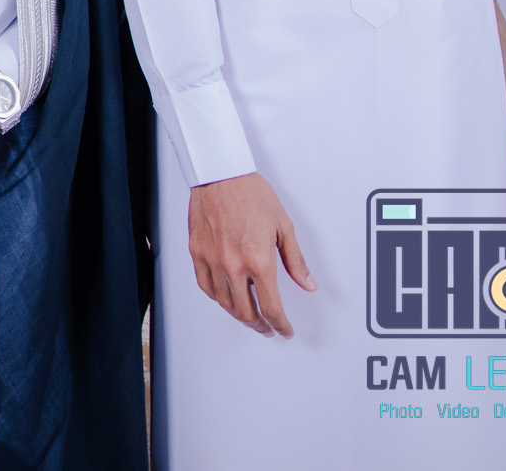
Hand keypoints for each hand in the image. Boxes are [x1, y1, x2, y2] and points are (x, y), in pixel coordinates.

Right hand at [187, 172, 315, 337]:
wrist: (220, 175)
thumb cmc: (250, 194)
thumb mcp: (283, 227)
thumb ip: (295, 260)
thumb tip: (308, 283)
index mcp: (258, 260)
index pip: (271, 307)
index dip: (281, 325)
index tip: (284, 330)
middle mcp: (233, 265)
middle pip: (246, 311)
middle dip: (260, 325)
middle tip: (268, 327)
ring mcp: (212, 260)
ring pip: (224, 302)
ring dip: (239, 314)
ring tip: (249, 316)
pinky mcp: (197, 253)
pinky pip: (205, 286)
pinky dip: (217, 298)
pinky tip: (224, 297)